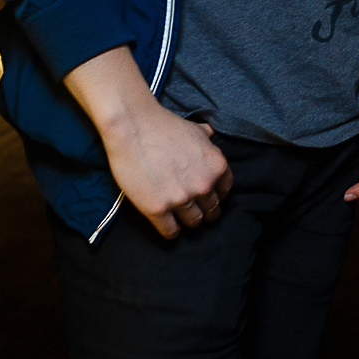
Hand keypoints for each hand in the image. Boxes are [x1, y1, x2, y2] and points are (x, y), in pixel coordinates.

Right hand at [64, 46, 231, 238]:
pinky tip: (165, 224)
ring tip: (177, 216)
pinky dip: (169, 231)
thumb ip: (207, 139)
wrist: (133, 127)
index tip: (205, 197)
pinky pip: (171, 232)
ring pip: (193, 223)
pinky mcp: (158, 209)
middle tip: (190, 208)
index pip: (224, 193)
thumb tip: (211, 136)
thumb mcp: (196, 129)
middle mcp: (204, 185)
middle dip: (202, 210)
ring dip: (186, 220)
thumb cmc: (164, 126)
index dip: (214, 196)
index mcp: (217, 166)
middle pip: (210, 211)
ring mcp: (182, 199)